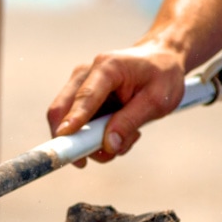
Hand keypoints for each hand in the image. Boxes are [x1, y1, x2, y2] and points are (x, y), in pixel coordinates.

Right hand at [47, 44, 185, 166]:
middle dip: (71, 139)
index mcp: (107, 67)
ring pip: (67, 121)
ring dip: (91, 141)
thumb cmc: (161, 75)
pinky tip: (119, 131)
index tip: (64, 138)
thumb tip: (108, 146)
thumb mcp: (157, 100)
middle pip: (60, 109)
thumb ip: (130, 122)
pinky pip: (77, 124)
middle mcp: (85, 73)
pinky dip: (94, 136)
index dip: (74, 119)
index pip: (85, 97)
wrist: (160, 59)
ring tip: (127, 138)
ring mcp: (79, 84)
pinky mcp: (79, 96)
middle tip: (88, 161)